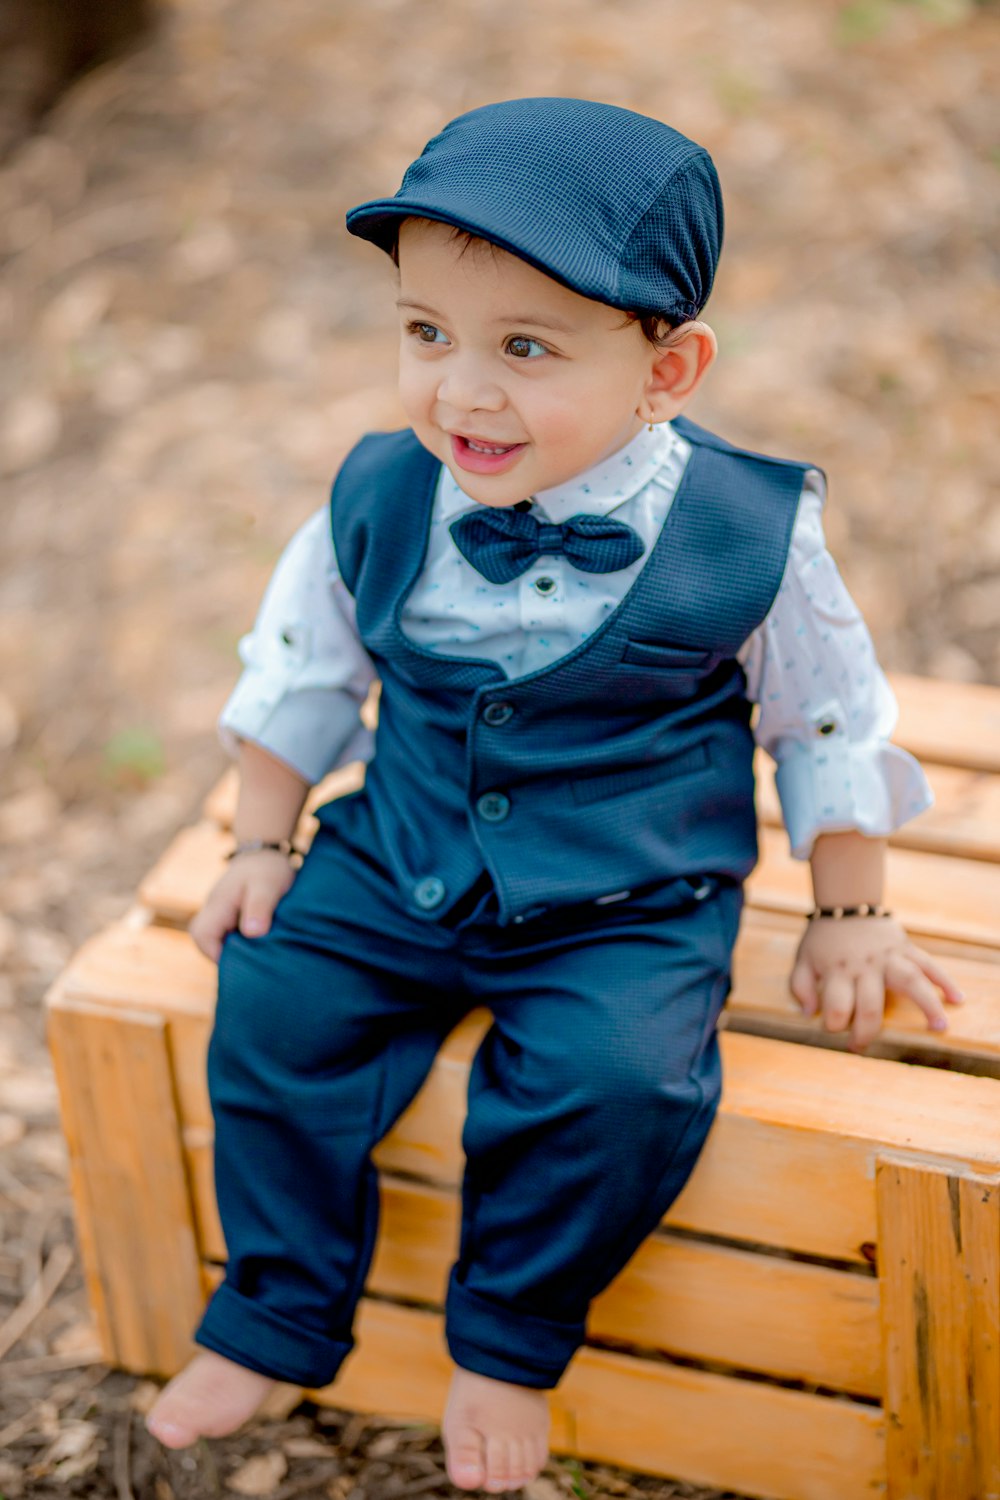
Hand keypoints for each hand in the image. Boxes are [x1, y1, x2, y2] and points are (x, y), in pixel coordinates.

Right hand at [189, 850, 296, 962]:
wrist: (266, 854)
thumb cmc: (268, 868)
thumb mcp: (268, 885)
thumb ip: (259, 906)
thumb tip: (252, 932)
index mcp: (218, 903)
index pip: (202, 934)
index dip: (215, 953)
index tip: (239, 960)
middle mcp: (214, 909)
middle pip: (204, 940)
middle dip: (224, 954)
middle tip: (250, 961)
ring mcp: (220, 912)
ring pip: (216, 938)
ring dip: (234, 948)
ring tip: (258, 953)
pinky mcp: (229, 915)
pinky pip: (227, 935)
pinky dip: (240, 942)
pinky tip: (259, 944)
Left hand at [789, 915, 963, 1051]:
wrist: (846, 904)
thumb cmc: (823, 939)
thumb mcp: (802, 960)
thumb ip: (800, 987)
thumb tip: (809, 1014)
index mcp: (837, 970)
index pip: (837, 1005)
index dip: (834, 1023)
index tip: (835, 1030)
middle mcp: (865, 965)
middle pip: (871, 1003)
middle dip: (867, 1030)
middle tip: (861, 1046)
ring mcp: (888, 956)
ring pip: (910, 980)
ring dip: (926, 1004)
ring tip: (940, 1027)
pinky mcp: (905, 947)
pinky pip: (928, 963)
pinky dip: (944, 980)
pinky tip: (956, 998)